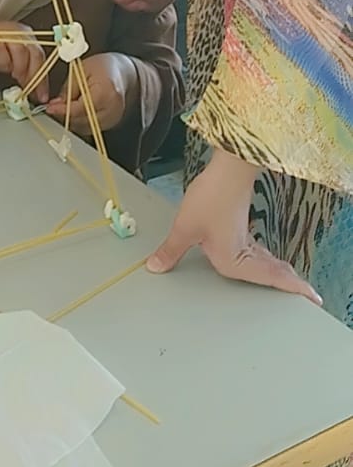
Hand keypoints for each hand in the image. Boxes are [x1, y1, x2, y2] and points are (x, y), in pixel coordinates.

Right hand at [0, 17, 47, 98]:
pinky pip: (4, 54)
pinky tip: (0, 66)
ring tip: (14, 76)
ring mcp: (7, 34)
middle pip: (35, 54)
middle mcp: (19, 33)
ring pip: (22, 53)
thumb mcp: (8, 60)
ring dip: (20, 69)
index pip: (40, 57)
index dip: (43, 78)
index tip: (41, 94)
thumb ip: (22, 70)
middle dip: (34, 76)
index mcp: (26, 36)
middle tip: (30, 90)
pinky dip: (4, 63)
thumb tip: (32, 87)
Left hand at [45, 53, 137, 133]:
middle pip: (82, 120)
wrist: (125, 73)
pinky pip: (90, 128)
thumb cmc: (104, 67)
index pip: (80, 108)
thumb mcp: (82, 70)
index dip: (62, 109)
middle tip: (53, 107)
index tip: (49, 108)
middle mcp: (112, 109)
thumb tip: (55, 105)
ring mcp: (113, 119)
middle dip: (65, 115)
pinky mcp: (111, 124)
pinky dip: (79, 121)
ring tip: (63, 107)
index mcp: (106, 93)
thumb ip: (68, 89)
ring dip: (71, 119)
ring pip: (84, 127)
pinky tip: (74, 112)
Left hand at [148, 150, 321, 302]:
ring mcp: (246, 239)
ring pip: (270, 262)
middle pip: (275, 273)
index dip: (292, 288)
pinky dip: (270, 260)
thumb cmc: (212, 196)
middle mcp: (245, 253)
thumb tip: (157, 266)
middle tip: (310, 297)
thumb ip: (172, 250)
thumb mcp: (185, 227)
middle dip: (291, 286)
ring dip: (280, 273)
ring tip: (292, 285)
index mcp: (235, 260)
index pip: (270, 279)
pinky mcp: (243, 228)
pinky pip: (261, 252)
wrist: (227, 169)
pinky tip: (265, 260)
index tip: (311, 298)